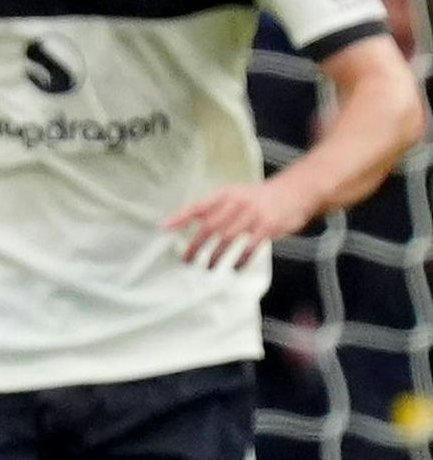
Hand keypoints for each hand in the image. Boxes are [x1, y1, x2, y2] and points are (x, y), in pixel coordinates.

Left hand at [164, 178, 313, 270]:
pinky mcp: (268, 226)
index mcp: (225, 194)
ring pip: (228, 238)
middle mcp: (237, 202)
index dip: (180, 216)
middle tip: (186, 259)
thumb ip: (213, 208)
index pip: (198, 205)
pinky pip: (250, 246)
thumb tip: (184, 222)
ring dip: (215, 255)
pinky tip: (234, 267)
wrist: (295, 191)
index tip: (164, 227)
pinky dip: (240, 259)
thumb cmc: (258, 197)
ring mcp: (253, 214)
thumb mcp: (234, 194)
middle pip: (210, 226)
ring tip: (207, 267)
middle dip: (195, 245)